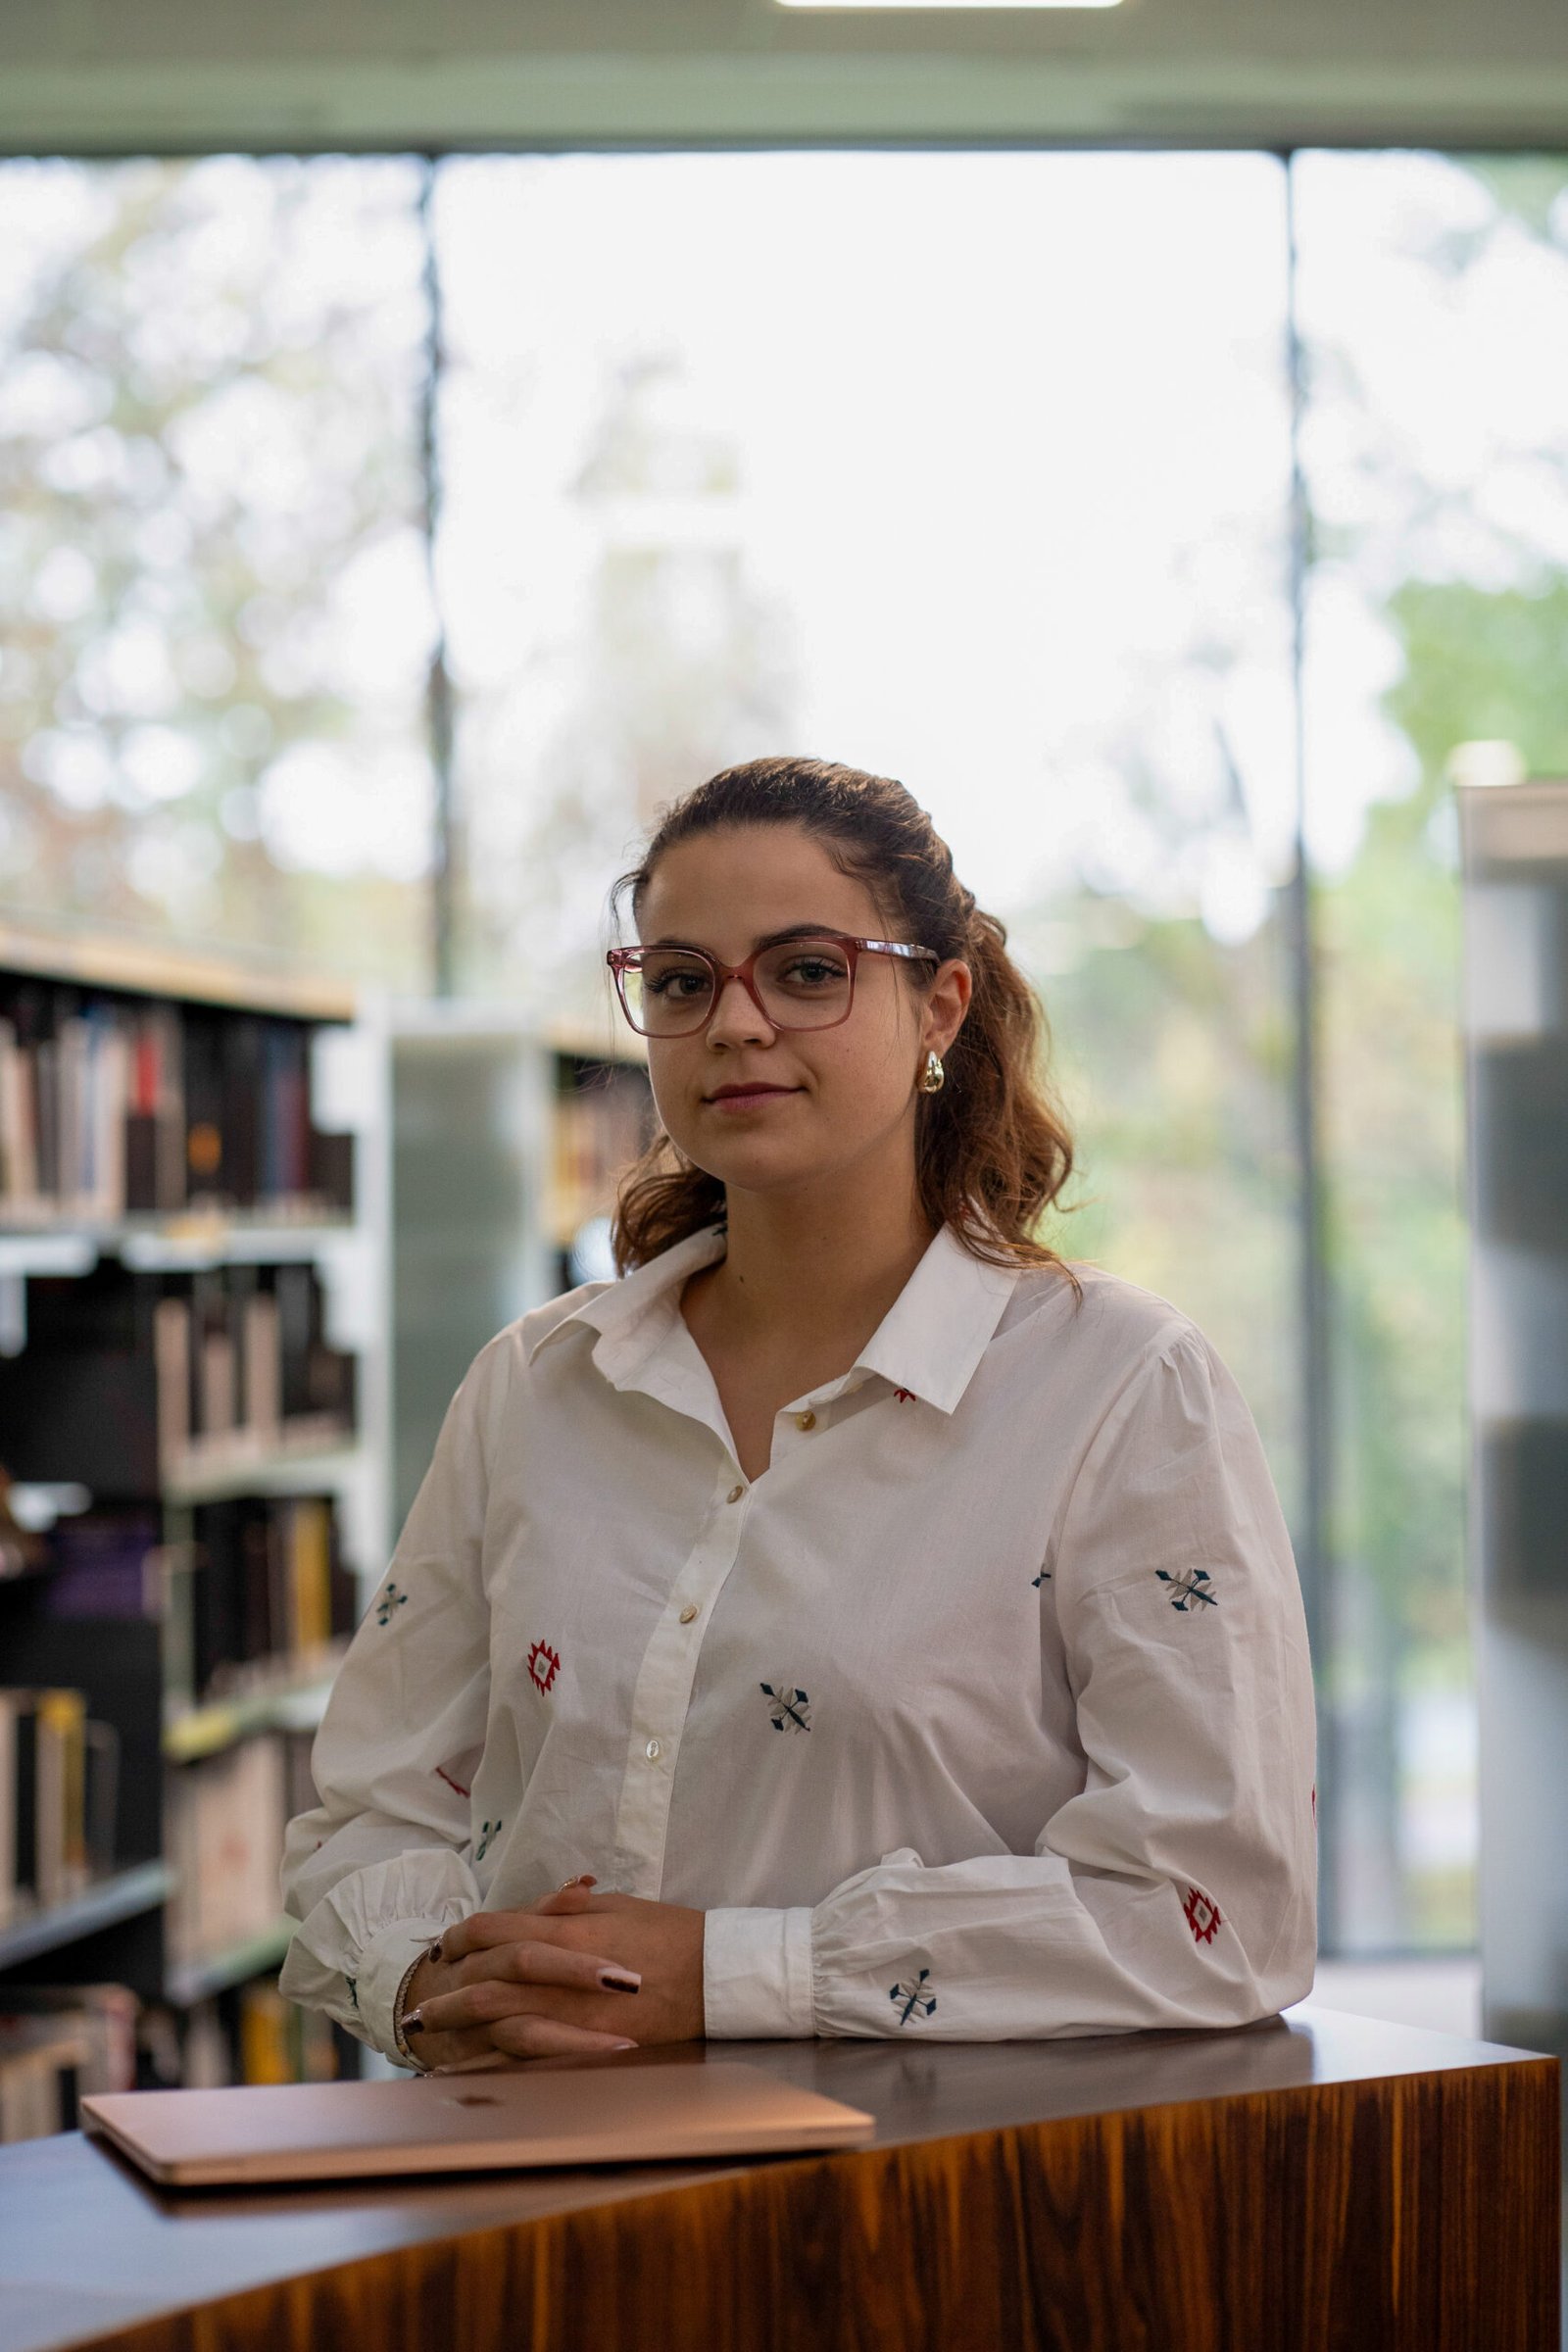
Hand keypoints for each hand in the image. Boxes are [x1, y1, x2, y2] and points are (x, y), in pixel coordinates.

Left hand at [403, 1879, 705, 2070]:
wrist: (718, 1973)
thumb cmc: (672, 1934)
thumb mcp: (619, 1905)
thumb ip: (570, 1908)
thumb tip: (533, 1908)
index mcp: (566, 1929)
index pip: (495, 1926)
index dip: (462, 1935)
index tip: (444, 1945)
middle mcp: (560, 1970)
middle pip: (485, 1979)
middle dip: (446, 1992)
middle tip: (418, 2009)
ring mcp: (572, 2011)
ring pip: (498, 2020)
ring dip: (460, 2031)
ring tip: (431, 2044)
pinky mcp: (588, 2045)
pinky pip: (529, 2057)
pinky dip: (494, 2065)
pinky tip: (472, 2074)